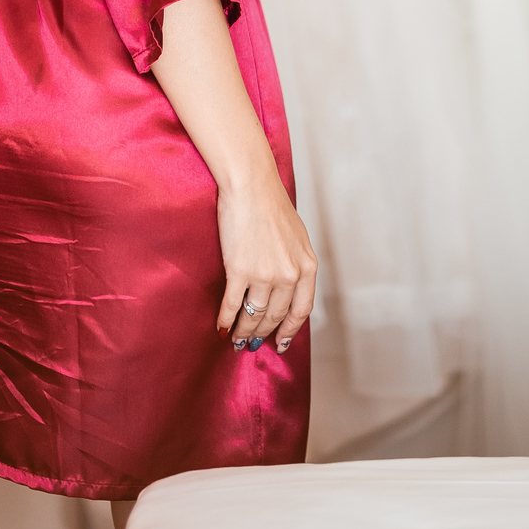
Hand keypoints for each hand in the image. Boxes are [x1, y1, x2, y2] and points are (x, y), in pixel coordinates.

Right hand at [216, 162, 316, 352]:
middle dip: (262, 334)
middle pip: (275, 316)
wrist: (251, 185)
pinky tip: (221, 325)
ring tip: (235, 338)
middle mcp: (289, 274)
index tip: (280, 343)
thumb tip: (286, 290)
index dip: (289, 330)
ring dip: (243, 331)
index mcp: (307, 266)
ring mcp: (265, 274)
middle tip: (251, 343)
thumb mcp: (296, 237)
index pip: (301, 310)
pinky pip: (232, 304)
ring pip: (254, 315)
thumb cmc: (271, 205)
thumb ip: (295, 264)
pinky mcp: (240, 270)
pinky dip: (226, 319)